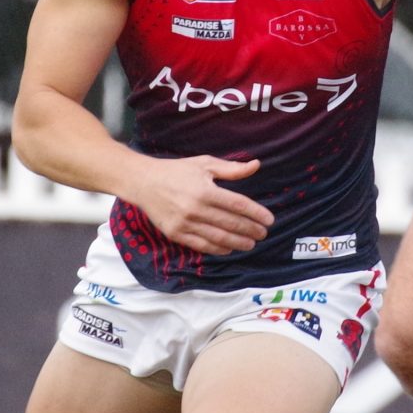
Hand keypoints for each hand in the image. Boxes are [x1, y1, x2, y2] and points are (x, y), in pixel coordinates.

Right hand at [127, 155, 272, 254]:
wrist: (143, 182)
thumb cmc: (176, 171)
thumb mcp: (204, 164)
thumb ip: (231, 169)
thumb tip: (256, 165)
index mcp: (205, 190)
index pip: (238, 205)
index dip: (256, 213)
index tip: (269, 219)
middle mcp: (196, 209)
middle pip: (231, 223)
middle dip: (251, 230)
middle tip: (263, 233)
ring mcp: (185, 223)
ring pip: (219, 238)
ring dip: (238, 243)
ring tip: (251, 243)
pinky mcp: (176, 234)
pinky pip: (202, 246)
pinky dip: (218, 249)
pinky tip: (229, 248)